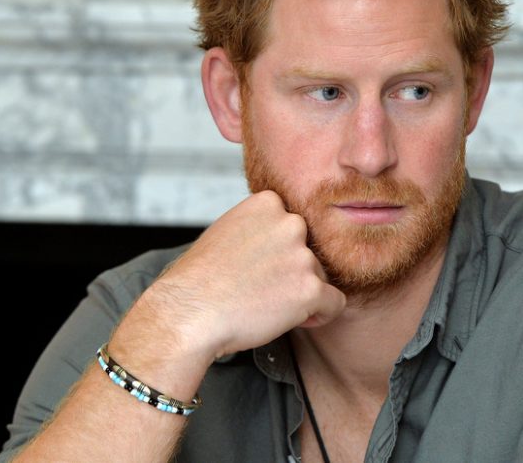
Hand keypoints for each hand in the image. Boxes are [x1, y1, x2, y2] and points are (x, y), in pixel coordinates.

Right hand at [116, 190, 346, 365]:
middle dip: (293, 272)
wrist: (187, 314)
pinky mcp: (311, 288)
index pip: (293, 228)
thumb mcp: (227, 232)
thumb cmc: (201, 280)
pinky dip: (321, 315)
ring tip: (266, 306)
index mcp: (268, 203)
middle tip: (262, 290)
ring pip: (320, 277)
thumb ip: (260, 228)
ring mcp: (302, 255)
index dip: (280, 252)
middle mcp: (290, 223)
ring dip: (301, 294)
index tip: (260, 268)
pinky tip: (297, 320)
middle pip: (310, 251)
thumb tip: (285, 237)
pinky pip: (335, 303)